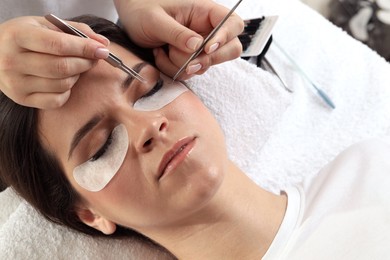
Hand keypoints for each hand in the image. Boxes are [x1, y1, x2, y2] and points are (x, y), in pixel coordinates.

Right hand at [0, 16, 109, 108]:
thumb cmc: (23, 37)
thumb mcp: (44, 25)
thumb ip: (75, 30)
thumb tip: (103, 43)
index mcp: (17, 36)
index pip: (58, 45)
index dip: (85, 48)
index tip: (102, 50)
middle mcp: (12, 61)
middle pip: (62, 67)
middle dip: (85, 62)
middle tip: (94, 58)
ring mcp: (16, 83)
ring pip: (62, 84)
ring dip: (77, 76)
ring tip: (74, 66)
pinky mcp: (21, 99)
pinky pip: (56, 100)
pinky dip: (67, 91)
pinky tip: (62, 80)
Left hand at [114, 0, 243, 79]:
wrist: (129, 18)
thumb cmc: (142, 9)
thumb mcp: (155, 19)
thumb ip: (177, 33)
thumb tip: (197, 46)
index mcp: (204, 12)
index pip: (233, 23)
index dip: (226, 37)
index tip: (207, 48)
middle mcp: (206, 30)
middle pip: (230, 49)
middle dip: (208, 59)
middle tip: (188, 63)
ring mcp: (200, 47)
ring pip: (206, 65)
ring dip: (183, 65)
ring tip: (162, 51)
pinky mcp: (190, 59)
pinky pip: (190, 73)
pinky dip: (174, 70)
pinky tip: (160, 56)